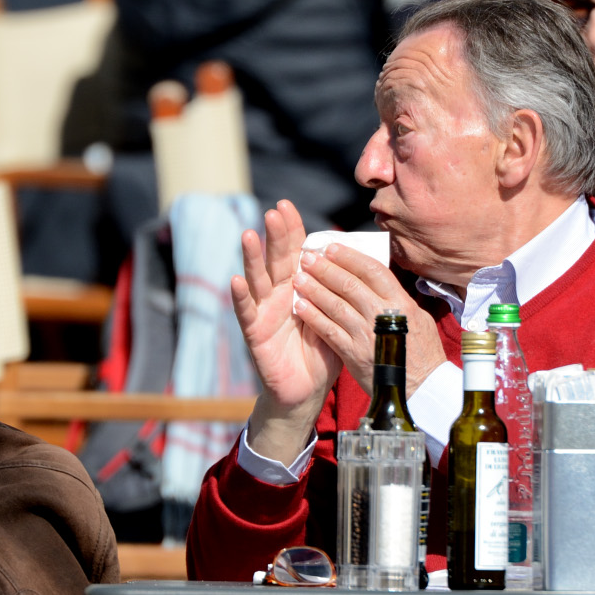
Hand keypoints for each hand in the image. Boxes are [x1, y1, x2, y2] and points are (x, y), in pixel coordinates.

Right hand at [234, 200, 341, 465]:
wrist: (309, 389)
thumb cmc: (323, 348)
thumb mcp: (336, 313)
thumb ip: (338, 289)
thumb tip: (358, 258)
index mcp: (298, 285)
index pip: (294, 251)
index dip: (290, 229)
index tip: (286, 205)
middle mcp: (278, 293)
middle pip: (275, 259)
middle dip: (274, 235)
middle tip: (274, 212)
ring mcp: (264, 311)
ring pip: (257, 279)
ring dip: (252, 258)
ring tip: (249, 235)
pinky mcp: (255, 333)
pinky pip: (247, 313)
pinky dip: (240, 297)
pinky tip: (236, 280)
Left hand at [294, 242, 446, 395]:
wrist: (423, 389)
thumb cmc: (422, 353)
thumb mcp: (418, 318)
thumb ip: (397, 299)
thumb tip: (379, 280)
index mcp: (400, 303)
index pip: (372, 270)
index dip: (349, 257)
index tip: (331, 247)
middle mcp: (382, 315)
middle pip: (350, 285)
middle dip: (326, 269)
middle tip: (307, 257)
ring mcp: (366, 335)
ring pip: (336, 305)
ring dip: (315, 290)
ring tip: (298, 278)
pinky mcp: (354, 355)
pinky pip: (329, 331)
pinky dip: (313, 317)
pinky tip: (300, 306)